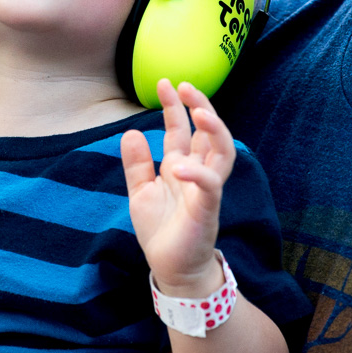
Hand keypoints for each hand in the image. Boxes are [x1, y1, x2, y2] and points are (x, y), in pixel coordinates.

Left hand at [121, 79, 234, 295]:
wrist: (173, 269)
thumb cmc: (162, 231)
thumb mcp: (141, 192)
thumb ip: (137, 164)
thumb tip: (130, 132)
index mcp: (181, 166)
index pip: (183, 129)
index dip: (175, 106)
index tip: (166, 83)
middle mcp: (197, 173)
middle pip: (209, 132)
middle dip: (201, 106)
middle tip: (186, 86)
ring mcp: (205, 190)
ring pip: (222, 151)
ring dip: (213, 129)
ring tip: (197, 111)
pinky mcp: (207, 210)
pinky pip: (210, 186)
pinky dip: (198, 173)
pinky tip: (179, 166)